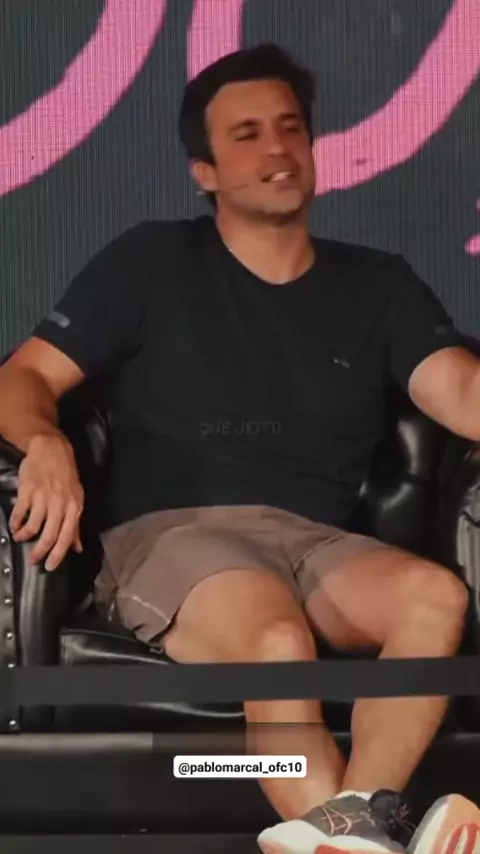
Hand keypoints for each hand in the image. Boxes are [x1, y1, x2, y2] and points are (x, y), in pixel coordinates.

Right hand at [9, 432, 83, 569]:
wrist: (52, 451)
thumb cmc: (66, 477)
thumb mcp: (76, 499)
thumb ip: (76, 525)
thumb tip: (77, 548)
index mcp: (74, 508)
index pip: (67, 537)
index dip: (58, 554)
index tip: (50, 567)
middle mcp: (59, 504)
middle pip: (49, 535)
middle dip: (40, 551)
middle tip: (33, 560)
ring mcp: (43, 497)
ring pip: (33, 526)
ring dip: (25, 536)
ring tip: (20, 538)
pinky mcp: (28, 490)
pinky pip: (20, 512)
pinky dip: (16, 523)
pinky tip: (14, 526)